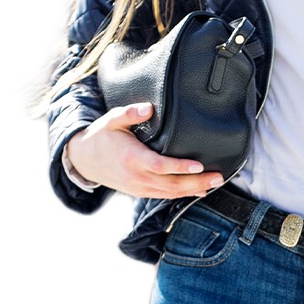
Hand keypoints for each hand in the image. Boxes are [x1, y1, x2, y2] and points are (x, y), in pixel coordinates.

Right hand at [66, 102, 224, 198]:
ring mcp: (137, 187)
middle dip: (196, 182)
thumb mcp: (112, 120)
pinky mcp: (139, 191)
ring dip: (193, 190)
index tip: (199, 165)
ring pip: (169, 193)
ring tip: (214, 183)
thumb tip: (149, 107)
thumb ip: (130, 113)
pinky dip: (182, 195)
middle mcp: (136, 176)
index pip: (159, 166)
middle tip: (218, 177)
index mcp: (131, 158)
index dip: (180, 167)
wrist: (84, 159)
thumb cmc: (102, 136)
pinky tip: (198, 191)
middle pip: (170, 184)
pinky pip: (163, 196)